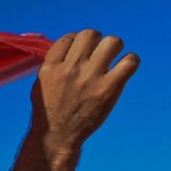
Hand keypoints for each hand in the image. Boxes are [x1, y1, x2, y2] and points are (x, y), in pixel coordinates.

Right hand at [29, 30, 138, 149]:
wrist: (57, 136)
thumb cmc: (48, 111)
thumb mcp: (40, 84)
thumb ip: (53, 65)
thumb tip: (69, 49)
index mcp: (50, 67)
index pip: (69, 37)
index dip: (77, 41)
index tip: (81, 52)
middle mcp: (70, 69)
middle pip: (90, 34)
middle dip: (97, 41)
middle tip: (98, 54)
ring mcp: (90, 78)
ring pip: (113, 42)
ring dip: (114, 48)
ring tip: (112, 59)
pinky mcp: (109, 88)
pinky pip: (129, 61)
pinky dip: (130, 61)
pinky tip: (124, 69)